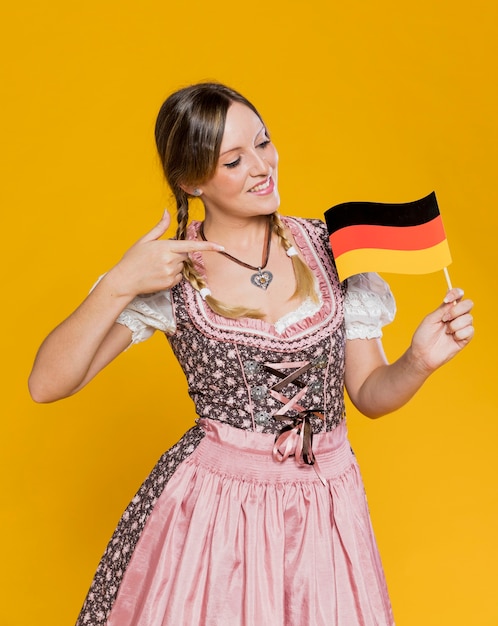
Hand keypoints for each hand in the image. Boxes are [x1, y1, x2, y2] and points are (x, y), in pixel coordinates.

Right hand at [106, 211, 223, 297]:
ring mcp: (170, 273)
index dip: (208, 246)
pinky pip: (178, 277)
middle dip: (177, 253)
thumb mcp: (144, 240)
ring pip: (182, 266)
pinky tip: (159, 274)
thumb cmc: (132, 259)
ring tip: (157, 266)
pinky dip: (172, 275)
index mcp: (165, 247)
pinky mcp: (170, 284)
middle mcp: (170, 260)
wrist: (124, 280)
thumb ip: (159, 227)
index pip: (191, 245)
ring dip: (174, 265)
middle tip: (160, 256)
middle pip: (185, 255)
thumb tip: (167, 212)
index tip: (221, 247)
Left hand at [410, 287, 473, 373]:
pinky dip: (459, 334)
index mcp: (447, 309)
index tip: (446, 299)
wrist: (422, 354)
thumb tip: (452, 300)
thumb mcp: (430, 319)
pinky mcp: (465, 338)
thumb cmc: (423, 336)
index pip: (458, 295)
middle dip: (456, 310)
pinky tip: (452, 338)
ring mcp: (461, 327)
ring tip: (446, 332)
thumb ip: (442, 309)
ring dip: (455, 325)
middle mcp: (456, 316)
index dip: (456, 293)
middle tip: (444, 319)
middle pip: (468, 304)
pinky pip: (470, 330)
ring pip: (469, 318)